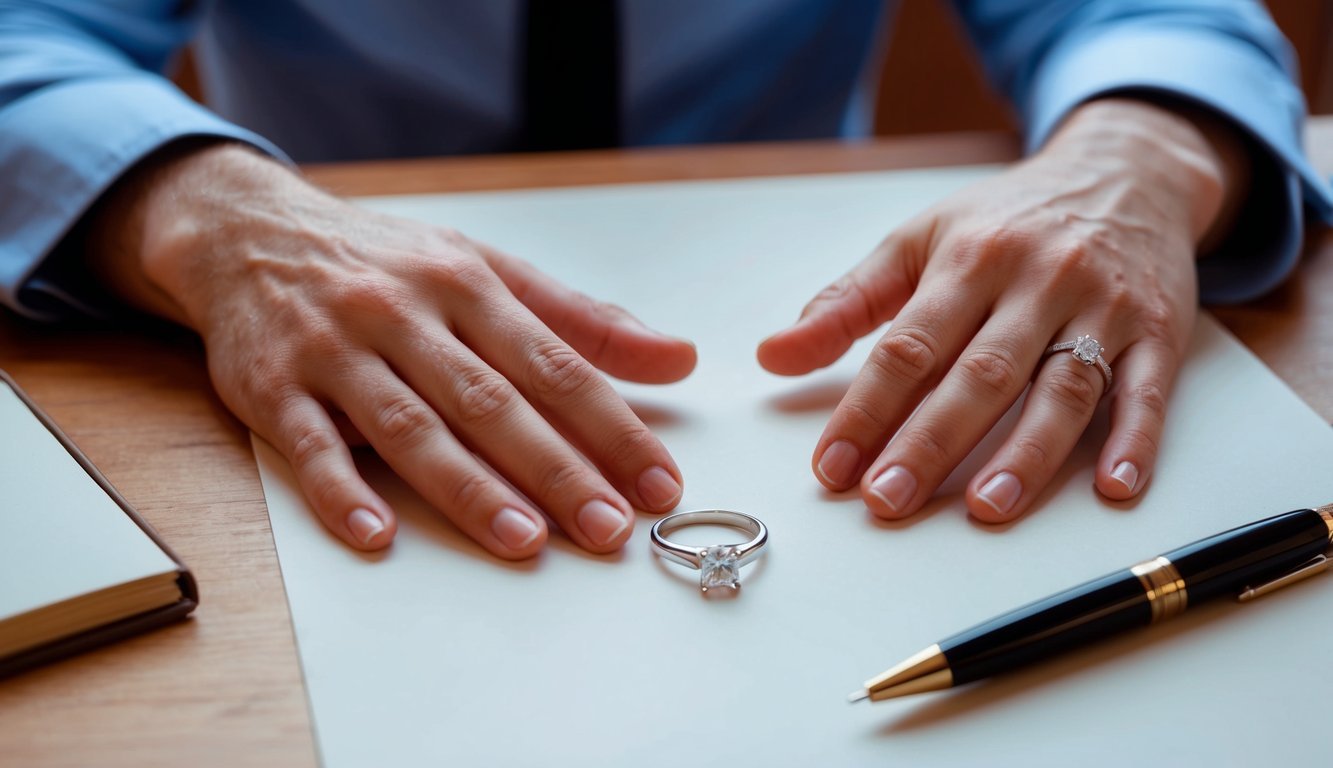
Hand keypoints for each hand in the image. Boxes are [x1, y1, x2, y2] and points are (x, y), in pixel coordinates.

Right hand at [88, 143, 695, 554]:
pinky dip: (340, 491)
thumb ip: (582, 319)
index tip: (659, 484)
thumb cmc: (388, 261)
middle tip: (608, 528)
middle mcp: (406, 313)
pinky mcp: (272, 386)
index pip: (556, 364)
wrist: (249, 230)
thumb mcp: (486, 268)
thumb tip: (680, 357)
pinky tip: (376, 534)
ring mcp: (336, 350)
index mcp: (469, 284)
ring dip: (467, 487)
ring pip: (410, 425)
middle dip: (556, 468)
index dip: (613, 427)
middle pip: (491, 400)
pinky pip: (308, 444)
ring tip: (524, 540)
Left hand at [758, 99, 1245, 521]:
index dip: (866, 408)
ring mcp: (1102, 307)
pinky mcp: (1159, 331)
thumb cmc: (1007, 219)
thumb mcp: (918, 241)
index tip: (832, 467)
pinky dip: (1135, 440)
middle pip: (980, 372)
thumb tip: (772, 355)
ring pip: (1063, 387)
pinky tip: (1113, 488)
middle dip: (930, 441)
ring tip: (986, 508)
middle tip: (887, 499)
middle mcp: (1037, 281)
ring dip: (1026, 453)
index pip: (908, 344)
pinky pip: (1149, 390)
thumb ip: (845, 302)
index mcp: (969, 258)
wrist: (1126, 169)